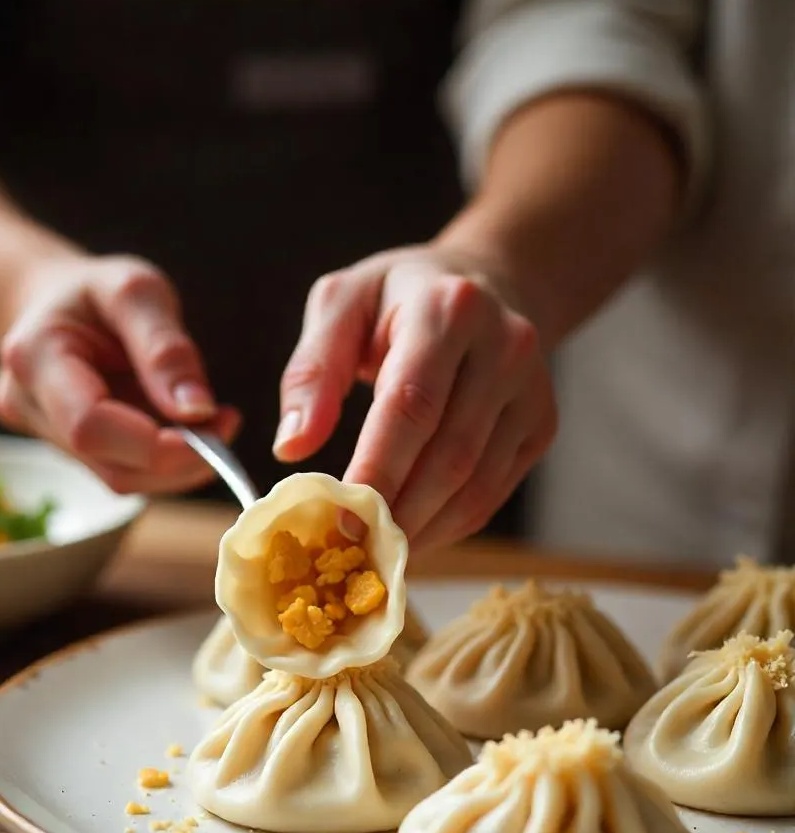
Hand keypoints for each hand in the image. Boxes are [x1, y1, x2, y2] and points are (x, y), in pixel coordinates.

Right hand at [0, 254, 239, 493]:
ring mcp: (44, 435)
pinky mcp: (69, 453)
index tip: (217, 424)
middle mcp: (29, 405)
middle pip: (111, 466)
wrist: (56, 304)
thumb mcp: (137, 291)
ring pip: (122, 478)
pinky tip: (192, 431)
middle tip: (228, 424)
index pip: (91, 426)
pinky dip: (168, 461)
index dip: (157, 443)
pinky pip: (125, 472)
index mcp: (34, 356)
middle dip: (180, 458)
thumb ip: (165, 347)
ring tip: (216, 422)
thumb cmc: (96, 292)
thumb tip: (197, 410)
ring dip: (180, 464)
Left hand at [274, 243, 555, 548]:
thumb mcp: (342, 305)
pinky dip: (449, 525)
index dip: (378, 469)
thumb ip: (313, 372)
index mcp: (448, 308)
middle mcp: (505, 346)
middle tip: (353, 548)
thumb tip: (292, 448)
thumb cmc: (398, 300)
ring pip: (476, 484)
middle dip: (399, 511)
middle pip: (449, 455)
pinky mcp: (542, 424)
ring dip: (424, 529)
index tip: (341, 517)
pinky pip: (493, 493)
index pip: (411, 405)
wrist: (487, 282)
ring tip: (377, 550)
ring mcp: (532, 389)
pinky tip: (412, 534)